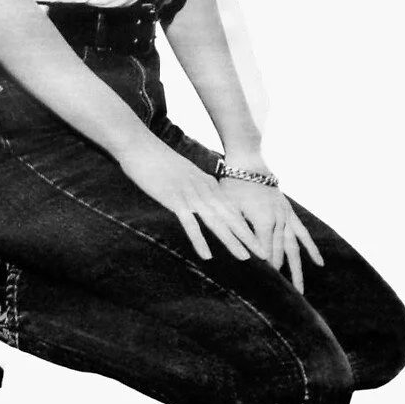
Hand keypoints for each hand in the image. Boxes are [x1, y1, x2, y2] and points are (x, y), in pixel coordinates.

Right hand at [117, 139, 268, 261]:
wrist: (141, 146)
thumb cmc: (158, 161)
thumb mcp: (183, 173)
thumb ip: (194, 186)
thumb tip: (200, 201)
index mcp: (206, 183)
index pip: (231, 208)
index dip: (245, 226)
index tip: (258, 240)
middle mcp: (203, 189)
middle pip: (230, 216)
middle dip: (248, 236)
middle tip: (264, 254)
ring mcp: (190, 194)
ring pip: (216, 221)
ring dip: (231, 240)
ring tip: (245, 257)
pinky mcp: (174, 199)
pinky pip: (190, 223)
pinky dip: (200, 240)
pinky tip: (207, 255)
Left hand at [217, 176, 323, 292]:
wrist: (247, 163)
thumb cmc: (232, 186)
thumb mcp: (228, 210)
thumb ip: (234, 233)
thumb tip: (234, 255)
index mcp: (263, 223)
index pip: (265, 255)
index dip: (264, 273)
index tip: (264, 293)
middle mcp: (278, 222)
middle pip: (279, 255)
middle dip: (278, 276)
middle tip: (279, 300)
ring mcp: (286, 217)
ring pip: (293, 249)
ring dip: (297, 270)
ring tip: (300, 291)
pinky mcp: (289, 212)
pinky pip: (303, 233)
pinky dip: (311, 248)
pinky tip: (319, 263)